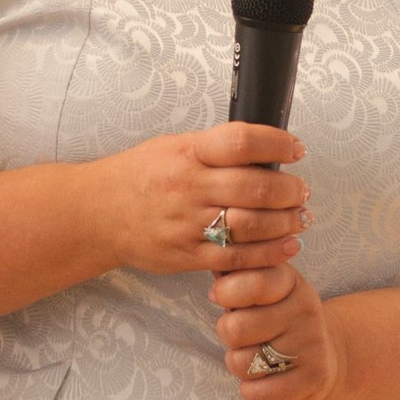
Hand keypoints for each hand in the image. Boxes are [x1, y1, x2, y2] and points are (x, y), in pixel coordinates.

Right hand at [86, 122, 310, 276]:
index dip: (277, 144)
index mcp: (187, 152)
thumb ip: (215, 149)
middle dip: (290, 190)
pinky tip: (286, 246)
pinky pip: (236, 258)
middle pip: (254, 187)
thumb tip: (266, 151)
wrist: (98, 213)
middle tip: (302, 191)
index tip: (296, 149)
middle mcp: (188, 186)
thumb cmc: (141, 175)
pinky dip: (268, 254)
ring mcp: (187, 223)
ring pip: (251, 225)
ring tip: (300, 217)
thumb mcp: (173, 146)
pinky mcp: (187, 255)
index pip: (241, 141)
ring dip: (285, 222)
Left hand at [211, 266, 341, 399]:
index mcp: (290, 281)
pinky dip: (251, 390)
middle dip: (227, 333)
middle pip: (237, 327)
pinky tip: (260, 381)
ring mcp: (312, 345)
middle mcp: (305, 310)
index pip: (254, 282)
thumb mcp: (265, 288)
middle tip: (238, 334)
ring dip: (237, 363)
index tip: (219, 296)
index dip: (226, 292)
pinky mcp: (314, 378)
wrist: (323, 355)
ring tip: (251, 357)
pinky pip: (260, 392)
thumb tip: (215, 264)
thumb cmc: (277, 318)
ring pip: (243, 362)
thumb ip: (239, 275)